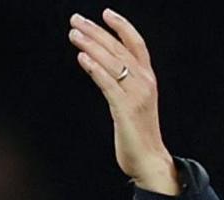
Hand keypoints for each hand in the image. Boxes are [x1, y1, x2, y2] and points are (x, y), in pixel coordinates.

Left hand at [68, 9, 179, 194]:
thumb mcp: (132, 103)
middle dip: (96, 32)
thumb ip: (121, 85)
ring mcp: (137, 95)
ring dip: (91, 45)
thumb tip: (100, 69)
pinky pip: (108, 84)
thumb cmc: (138, 134)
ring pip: (112, 62)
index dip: (122, 27)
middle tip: (76, 20)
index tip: (105, 13)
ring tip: (73, 34)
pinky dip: (95, 69)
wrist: (150, 161)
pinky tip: (82, 58)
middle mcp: (145, 83)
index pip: (136, 44)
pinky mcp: (126, 109)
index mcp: (148, 79)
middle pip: (119, 49)